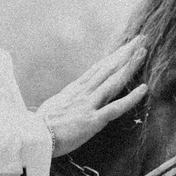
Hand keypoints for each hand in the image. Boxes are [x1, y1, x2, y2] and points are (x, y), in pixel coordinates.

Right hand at [36, 36, 148, 155]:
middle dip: (125, 53)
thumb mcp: (54, 107)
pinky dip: (131, 98)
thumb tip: (71, 99)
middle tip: (141, 38)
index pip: (98, 68)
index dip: (114, 56)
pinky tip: (144, 89)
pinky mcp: (92, 120)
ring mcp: (88, 105)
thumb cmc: (40, 127)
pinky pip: (115, 108)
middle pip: (108, 68)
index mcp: (74, 89)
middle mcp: (83, 93)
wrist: (31, 137)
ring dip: (129, 66)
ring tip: (143, 52)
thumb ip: (67, 101)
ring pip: (113, 81)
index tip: (126, 46)